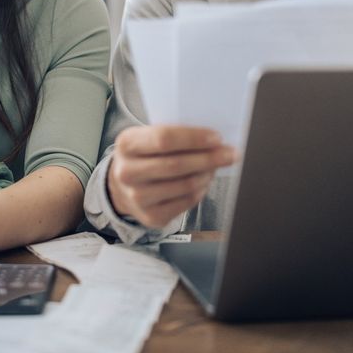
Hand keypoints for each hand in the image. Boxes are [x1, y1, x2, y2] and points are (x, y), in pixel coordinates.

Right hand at [106, 125, 236, 228]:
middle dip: (209, 158)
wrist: (122, 187)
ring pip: (185, 185)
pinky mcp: (151, 216)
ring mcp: (138, 197)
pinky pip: (187, 202)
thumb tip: (214, 141)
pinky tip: (204, 181)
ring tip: (215, 167)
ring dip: (208, 174)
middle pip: (177, 165)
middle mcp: (127, 172)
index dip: (194, 138)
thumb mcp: (148, 137)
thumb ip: (174, 135)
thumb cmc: (144, 156)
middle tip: (231, 154)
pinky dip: (202, 190)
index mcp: (127, 144)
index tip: (217, 138)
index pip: (164, 139)